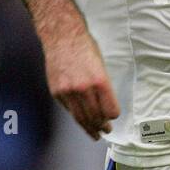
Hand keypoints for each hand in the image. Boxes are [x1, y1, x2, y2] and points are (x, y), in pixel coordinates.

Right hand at [42, 22, 119, 139]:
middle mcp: (84, 88)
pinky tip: (80, 119)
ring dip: (89, 128)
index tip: (113, 118)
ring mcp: (68, 91)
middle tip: (105, 131)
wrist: (61, 35)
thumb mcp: (101, 65)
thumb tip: (105, 106)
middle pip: (95, 117)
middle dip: (101, 126)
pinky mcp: (56, 91)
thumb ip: (103, 87)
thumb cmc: (84, 47)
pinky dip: (76, 116)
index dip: (112, 116)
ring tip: (94, 134)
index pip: (110, 110)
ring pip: (80, 118)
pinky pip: (69, 109)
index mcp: (100, 81)